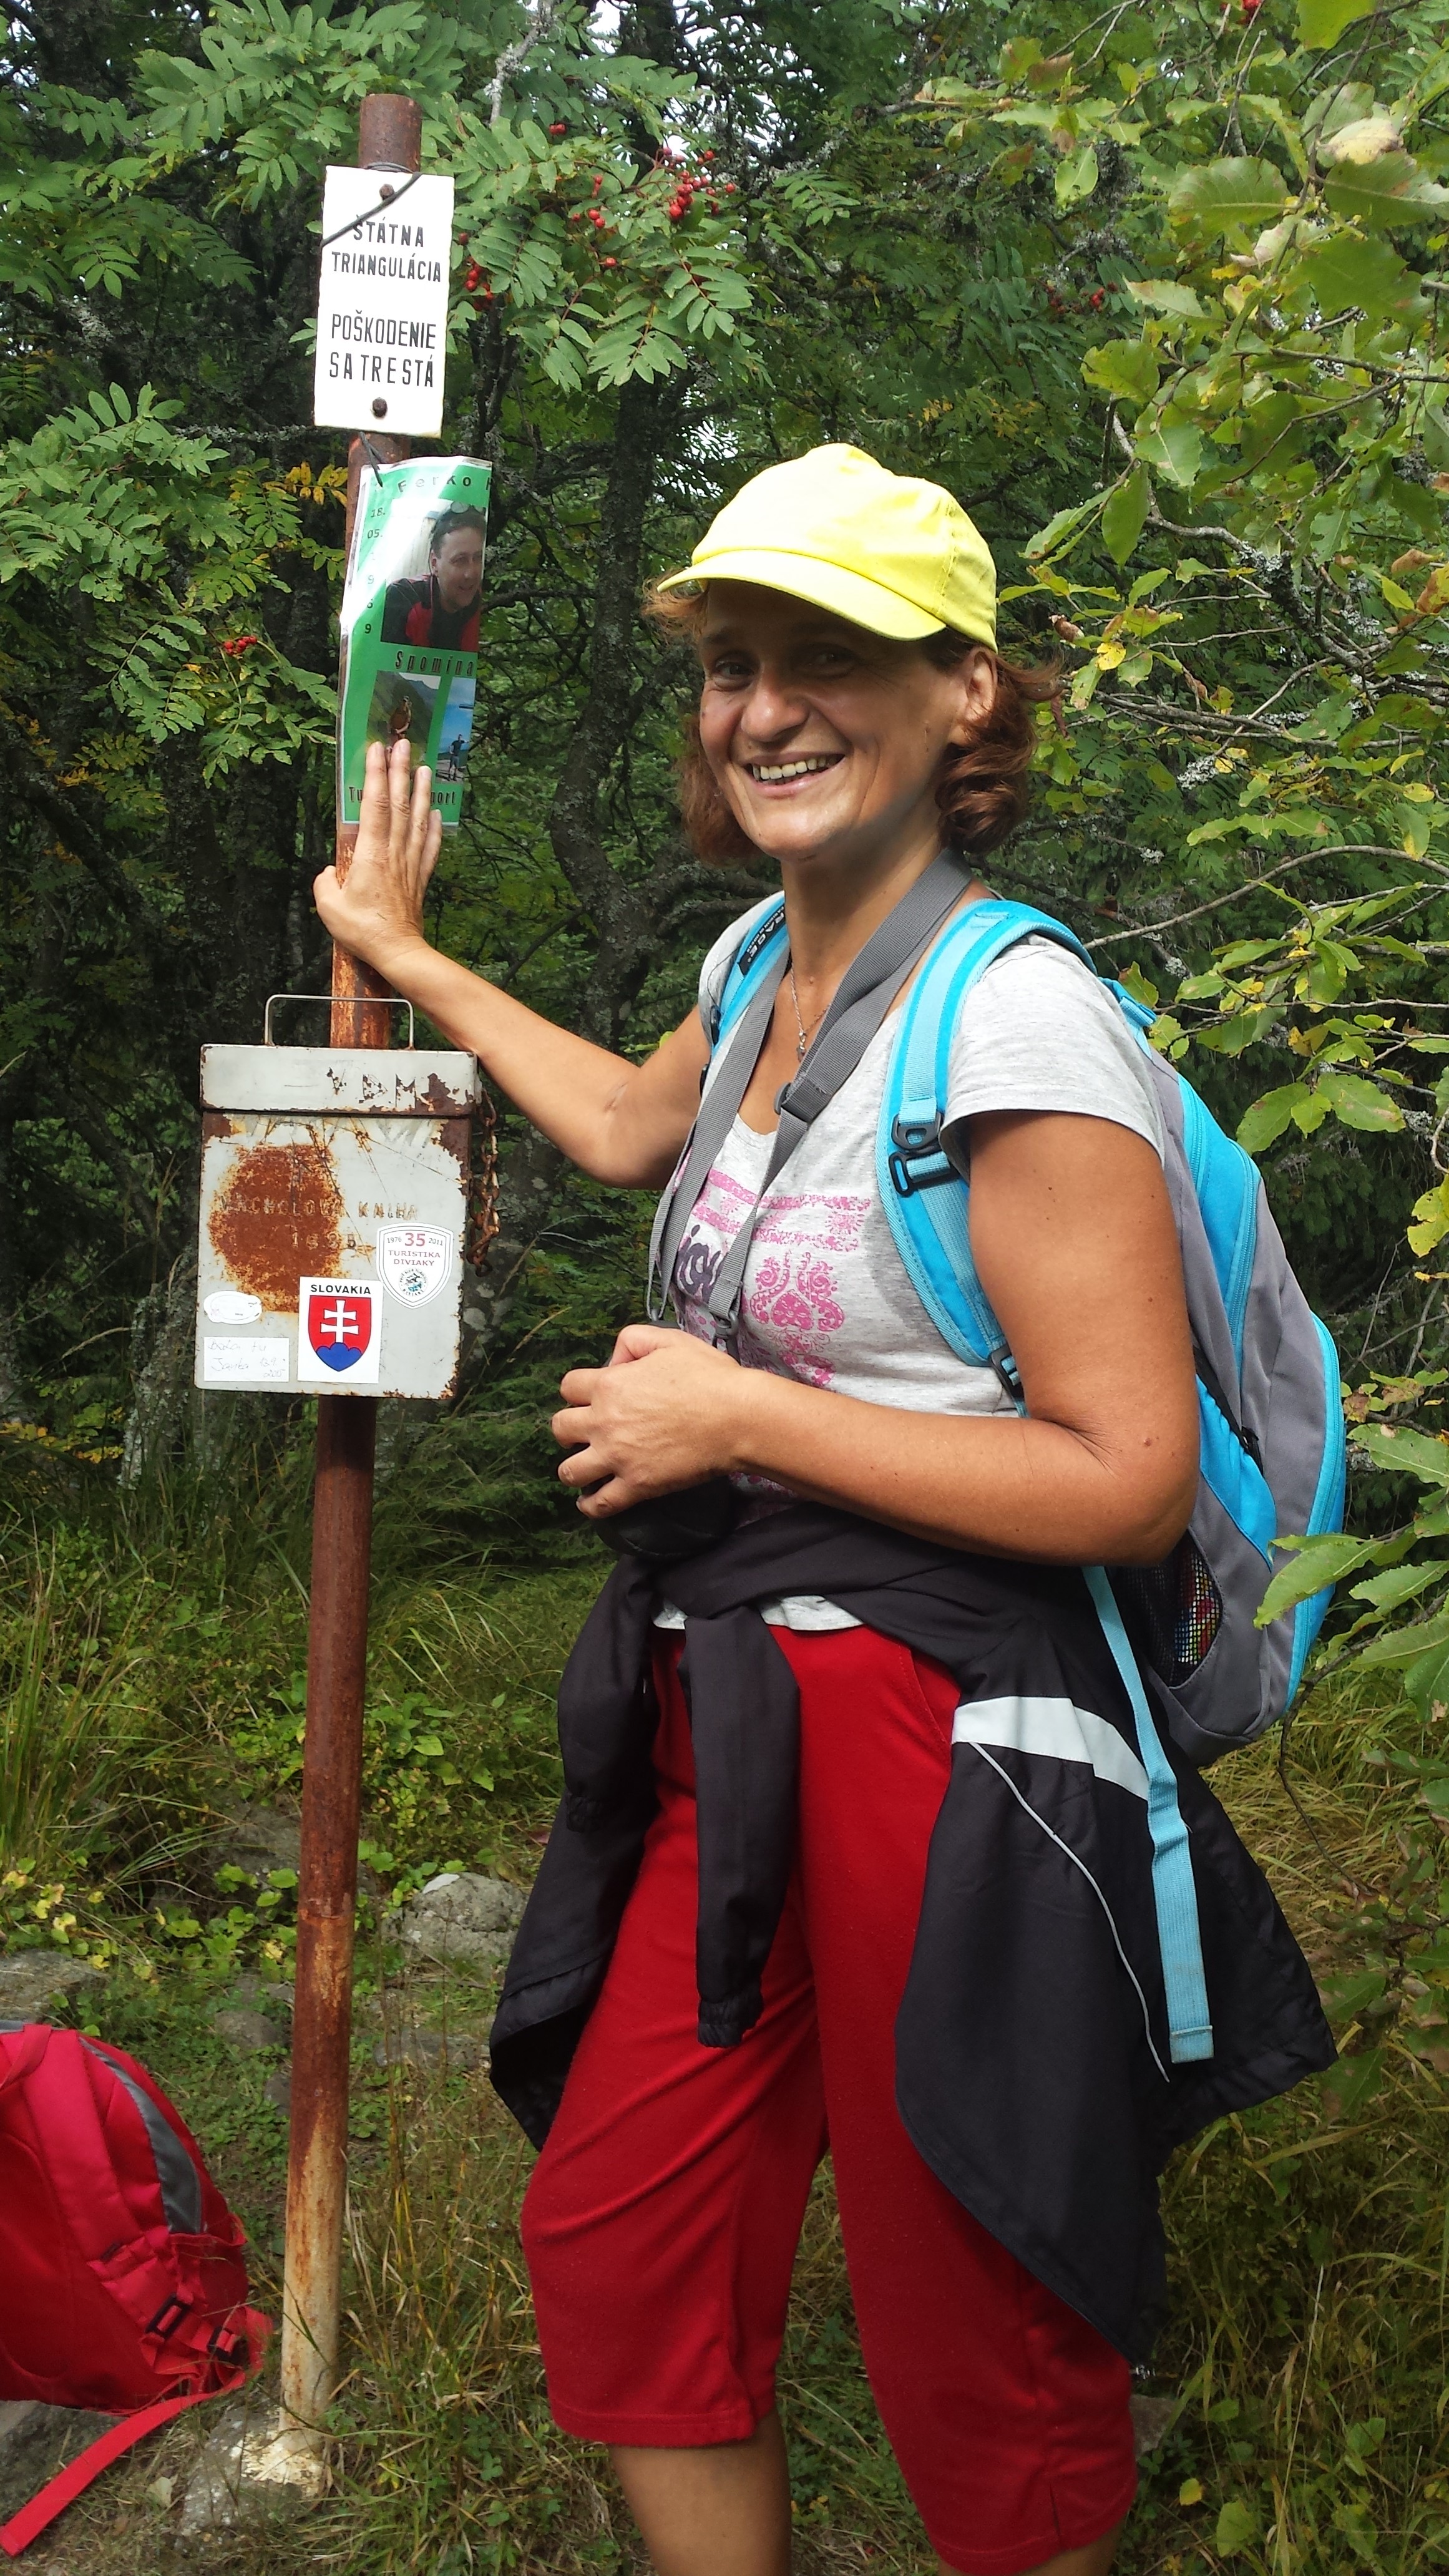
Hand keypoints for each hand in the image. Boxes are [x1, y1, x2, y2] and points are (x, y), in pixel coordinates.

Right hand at [313, 737, 441, 974]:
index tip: (376, 749)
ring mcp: (410, 863)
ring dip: (420, 791)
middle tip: (403, 744)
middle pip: (398, 803)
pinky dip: (433, 827)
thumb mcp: (329, 906)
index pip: (373, 803)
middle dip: (399, 771)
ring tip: (424, 767)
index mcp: (371, 853)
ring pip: (417, 819)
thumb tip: (330, 872)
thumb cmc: (361, 930)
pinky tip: (435, 813)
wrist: (397, 951)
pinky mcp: (420, 878)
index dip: (375, 774)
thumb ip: (325, 882)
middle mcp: (394, 851)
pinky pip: (429, 847)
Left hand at [553, 1325, 752, 1517]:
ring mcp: (618, 1457)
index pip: (568, 1387)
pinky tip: (590, 1501)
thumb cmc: (708, 1377)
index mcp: (610, 1385)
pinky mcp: (637, 1485)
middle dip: (569, 1429)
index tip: (591, 1397)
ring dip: (573, 1468)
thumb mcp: (669, 1341)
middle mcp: (605, 1422)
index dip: (578, 1391)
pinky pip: (600, 1504)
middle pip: (560, 1428)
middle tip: (586, 1432)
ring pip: (569, 1470)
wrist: (737, 1418)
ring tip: (585, 1467)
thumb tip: (615, 1360)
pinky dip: (590, 1505)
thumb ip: (633, 1341)